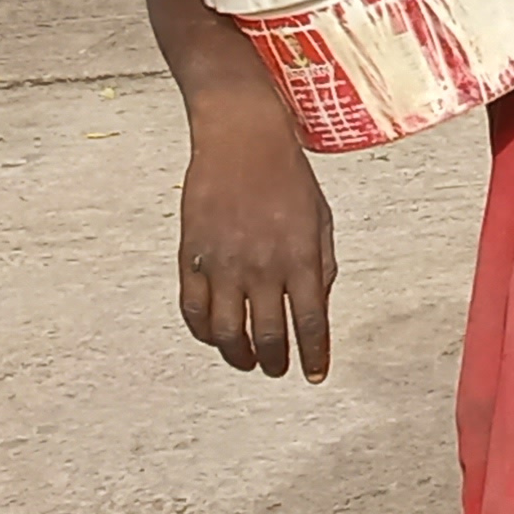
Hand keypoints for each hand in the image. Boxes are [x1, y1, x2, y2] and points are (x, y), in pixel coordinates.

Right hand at [178, 118, 337, 380]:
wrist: (242, 139)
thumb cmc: (288, 176)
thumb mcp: (321, 219)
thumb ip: (321, 266)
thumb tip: (318, 306)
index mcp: (301, 257)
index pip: (311, 323)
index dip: (315, 355)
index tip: (315, 374)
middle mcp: (263, 266)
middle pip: (269, 336)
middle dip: (276, 362)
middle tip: (279, 370)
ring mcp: (223, 264)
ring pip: (227, 332)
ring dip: (238, 355)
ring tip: (248, 361)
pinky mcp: (192, 257)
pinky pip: (192, 311)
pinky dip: (203, 333)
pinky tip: (215, 337)